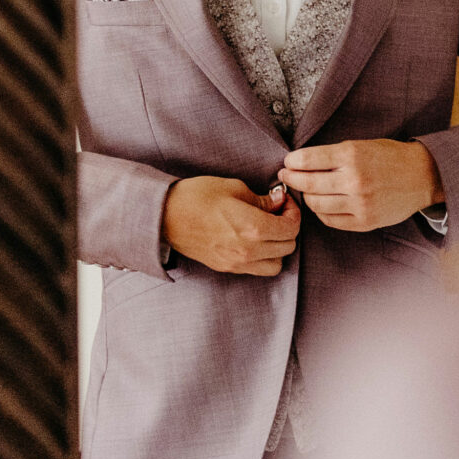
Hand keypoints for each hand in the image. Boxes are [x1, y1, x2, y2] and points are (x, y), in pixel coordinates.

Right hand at [162, 175, 301, 275]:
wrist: (165, 215)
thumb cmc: (197, 196)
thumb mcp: (234, 188)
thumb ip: (262, 199)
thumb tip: (279, 201)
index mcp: (253, 228)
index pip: (291, 228)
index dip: (294, 213)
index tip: (285, 202)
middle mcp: (248, 250)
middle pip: (288, 246)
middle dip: (288, 228)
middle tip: (278, 213)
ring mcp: (237, 263)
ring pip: (277, 264)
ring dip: (278, 248)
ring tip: (268, 230)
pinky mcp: (226, 268)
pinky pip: (257, 270)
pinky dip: (264, 258)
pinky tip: (254, 241)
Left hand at [279, 139, 440, 232]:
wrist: (423, 176)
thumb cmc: (390, 157)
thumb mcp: (362, 145)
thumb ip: (333, 155)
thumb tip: (300, 163)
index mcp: (352, 155)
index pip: (307, 160)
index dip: (292, 161)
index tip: (288, 162)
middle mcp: (354, 180)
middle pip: (307, 183)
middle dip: (291, 179)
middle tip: (286, 175)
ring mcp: (359, 203)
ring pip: (316, 204)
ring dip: (306, 196)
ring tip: (306, 190)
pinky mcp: (364, 221)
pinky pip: (330, 220)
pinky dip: (321, 212)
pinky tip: (322, 203)